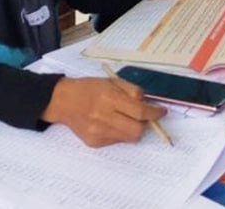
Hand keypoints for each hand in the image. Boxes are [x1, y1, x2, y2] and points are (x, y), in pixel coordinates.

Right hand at [43, 77, 165, 146]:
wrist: (63, 101)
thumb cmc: (89, 88)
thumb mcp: (112, 82)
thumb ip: (132, 92)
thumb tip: (148, 104)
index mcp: (109, 98)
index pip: (139, 111)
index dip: (154, 113)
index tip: (162, 111)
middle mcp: (103, 117)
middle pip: (137, 130)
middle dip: (145, 124)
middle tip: (144, 116)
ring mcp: (98, 132)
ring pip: (129, 138)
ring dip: (133, 128)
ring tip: (124, 118)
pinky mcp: (94, 142)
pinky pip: (117, 140)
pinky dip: (120, 132)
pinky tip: (110, 123)